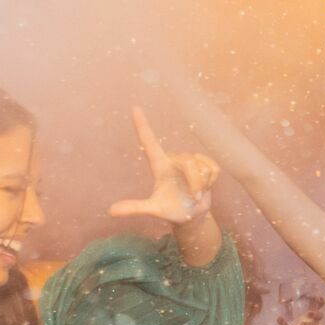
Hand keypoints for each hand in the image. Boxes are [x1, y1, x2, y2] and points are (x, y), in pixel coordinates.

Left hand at [109, 108, 218, 224]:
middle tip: (193, 197)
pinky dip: (211, 182)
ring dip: (202, 184)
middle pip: (187, 162)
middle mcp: (174, 159)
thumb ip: (134, 208)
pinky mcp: (206, 164)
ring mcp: (191, 161)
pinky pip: (213, 168)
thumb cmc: (170, 210)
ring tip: (196, 194)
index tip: (135, 108)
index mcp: (159, 166)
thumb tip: (111, 211)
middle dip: (194, 183)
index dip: (142, 125)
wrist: (192, 216)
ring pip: (201, 166)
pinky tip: (206, 187)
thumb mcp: (153, 210)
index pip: (149, 142)